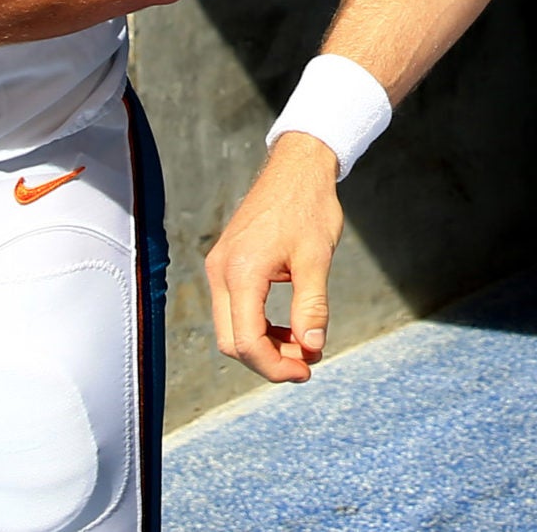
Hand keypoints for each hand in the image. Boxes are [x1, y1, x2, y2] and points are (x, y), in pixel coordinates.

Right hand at [207, 132, 346, 382]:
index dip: (275, 366)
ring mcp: (219, 267)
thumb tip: (312, 347)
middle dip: (269, 360)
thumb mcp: (317, 259)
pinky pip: (233, 308)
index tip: (307, 370)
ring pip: (231, 327)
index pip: (247, 341)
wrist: (297, 167)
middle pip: (232, 341)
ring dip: (265, 345)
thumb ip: (312, 307)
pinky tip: (289, 326)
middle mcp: (221, 272)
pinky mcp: (226, 263)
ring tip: (304, 345)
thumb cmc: (308, 206)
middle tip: (307, 362)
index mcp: (241, 272)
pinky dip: (258, 325)